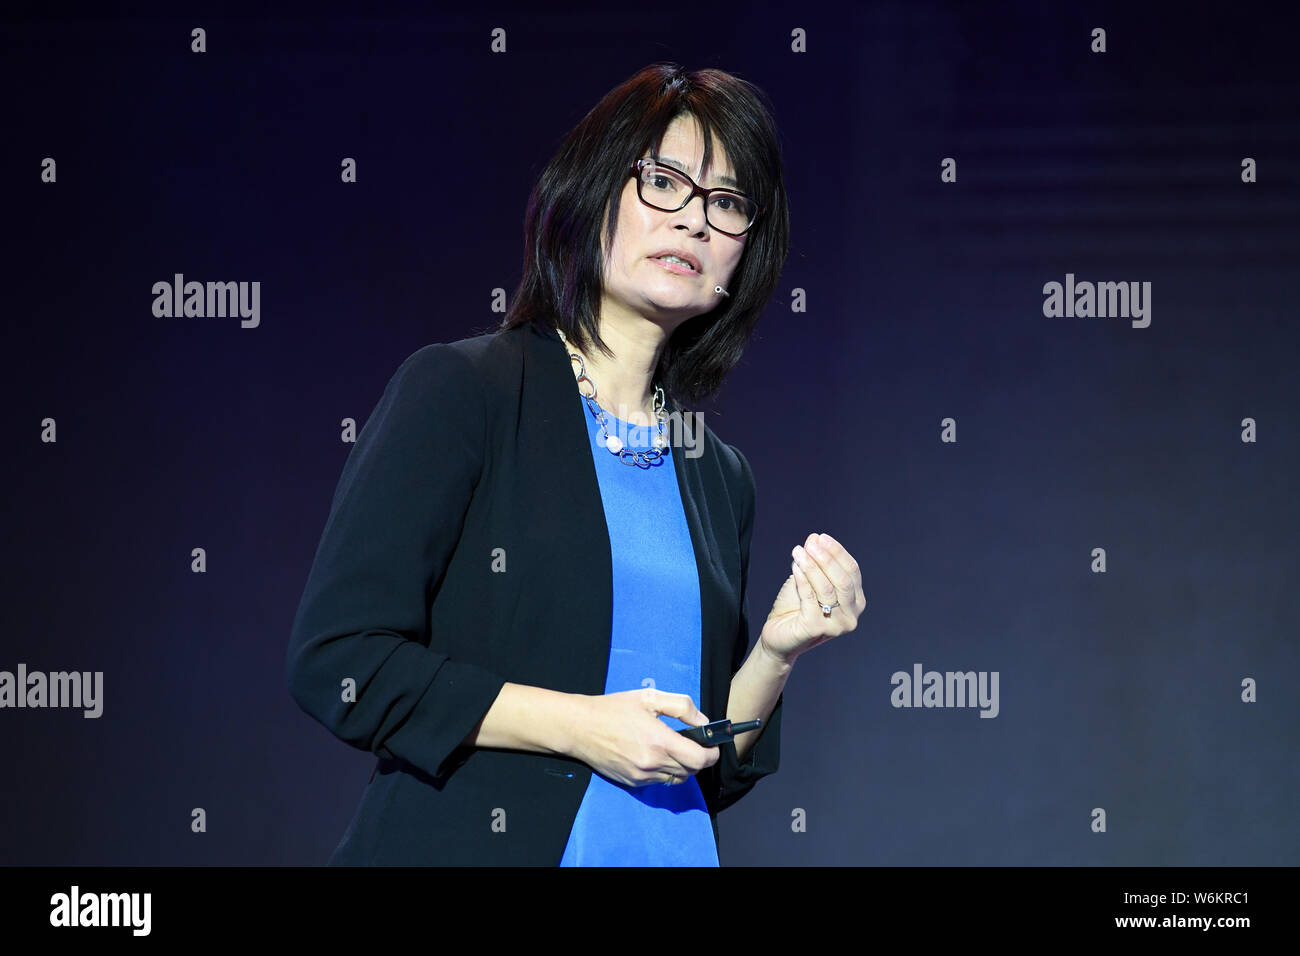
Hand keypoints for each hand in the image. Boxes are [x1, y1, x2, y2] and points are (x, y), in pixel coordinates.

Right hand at [566, 688, 719, 788]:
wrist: (580, 727)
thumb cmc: (614, 709)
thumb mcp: (650, 698)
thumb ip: (682, 707)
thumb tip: (703, 722)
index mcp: (660, 742)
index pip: (700, 759)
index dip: (712, 753)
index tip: (712, 746)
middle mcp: (652, 764)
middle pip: (691, 771)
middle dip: (697, 758)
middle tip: (691, 742)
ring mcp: (641, 776)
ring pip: (676, 778)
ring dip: (681, 766)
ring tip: (671, 747)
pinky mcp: (632, 783)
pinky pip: (659, 781)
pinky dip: (664, 771)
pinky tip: (653, 754)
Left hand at [760, 532, 865, 665]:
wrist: (778, 635)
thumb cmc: (795, 608)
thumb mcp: (808, 580)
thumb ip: (814, 562)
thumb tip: (815, 537)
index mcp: (856, 602)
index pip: (852, 571)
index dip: (837, 552)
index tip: (820, 537)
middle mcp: (851, 616)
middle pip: (843, 580)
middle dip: (826, 558)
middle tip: (810, 543)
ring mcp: (836, 625)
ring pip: (827, 589)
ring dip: (812, 566)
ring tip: (798, 552)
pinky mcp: (816, 628)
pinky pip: (810, 598)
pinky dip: (803, 579)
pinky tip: (795, 566)